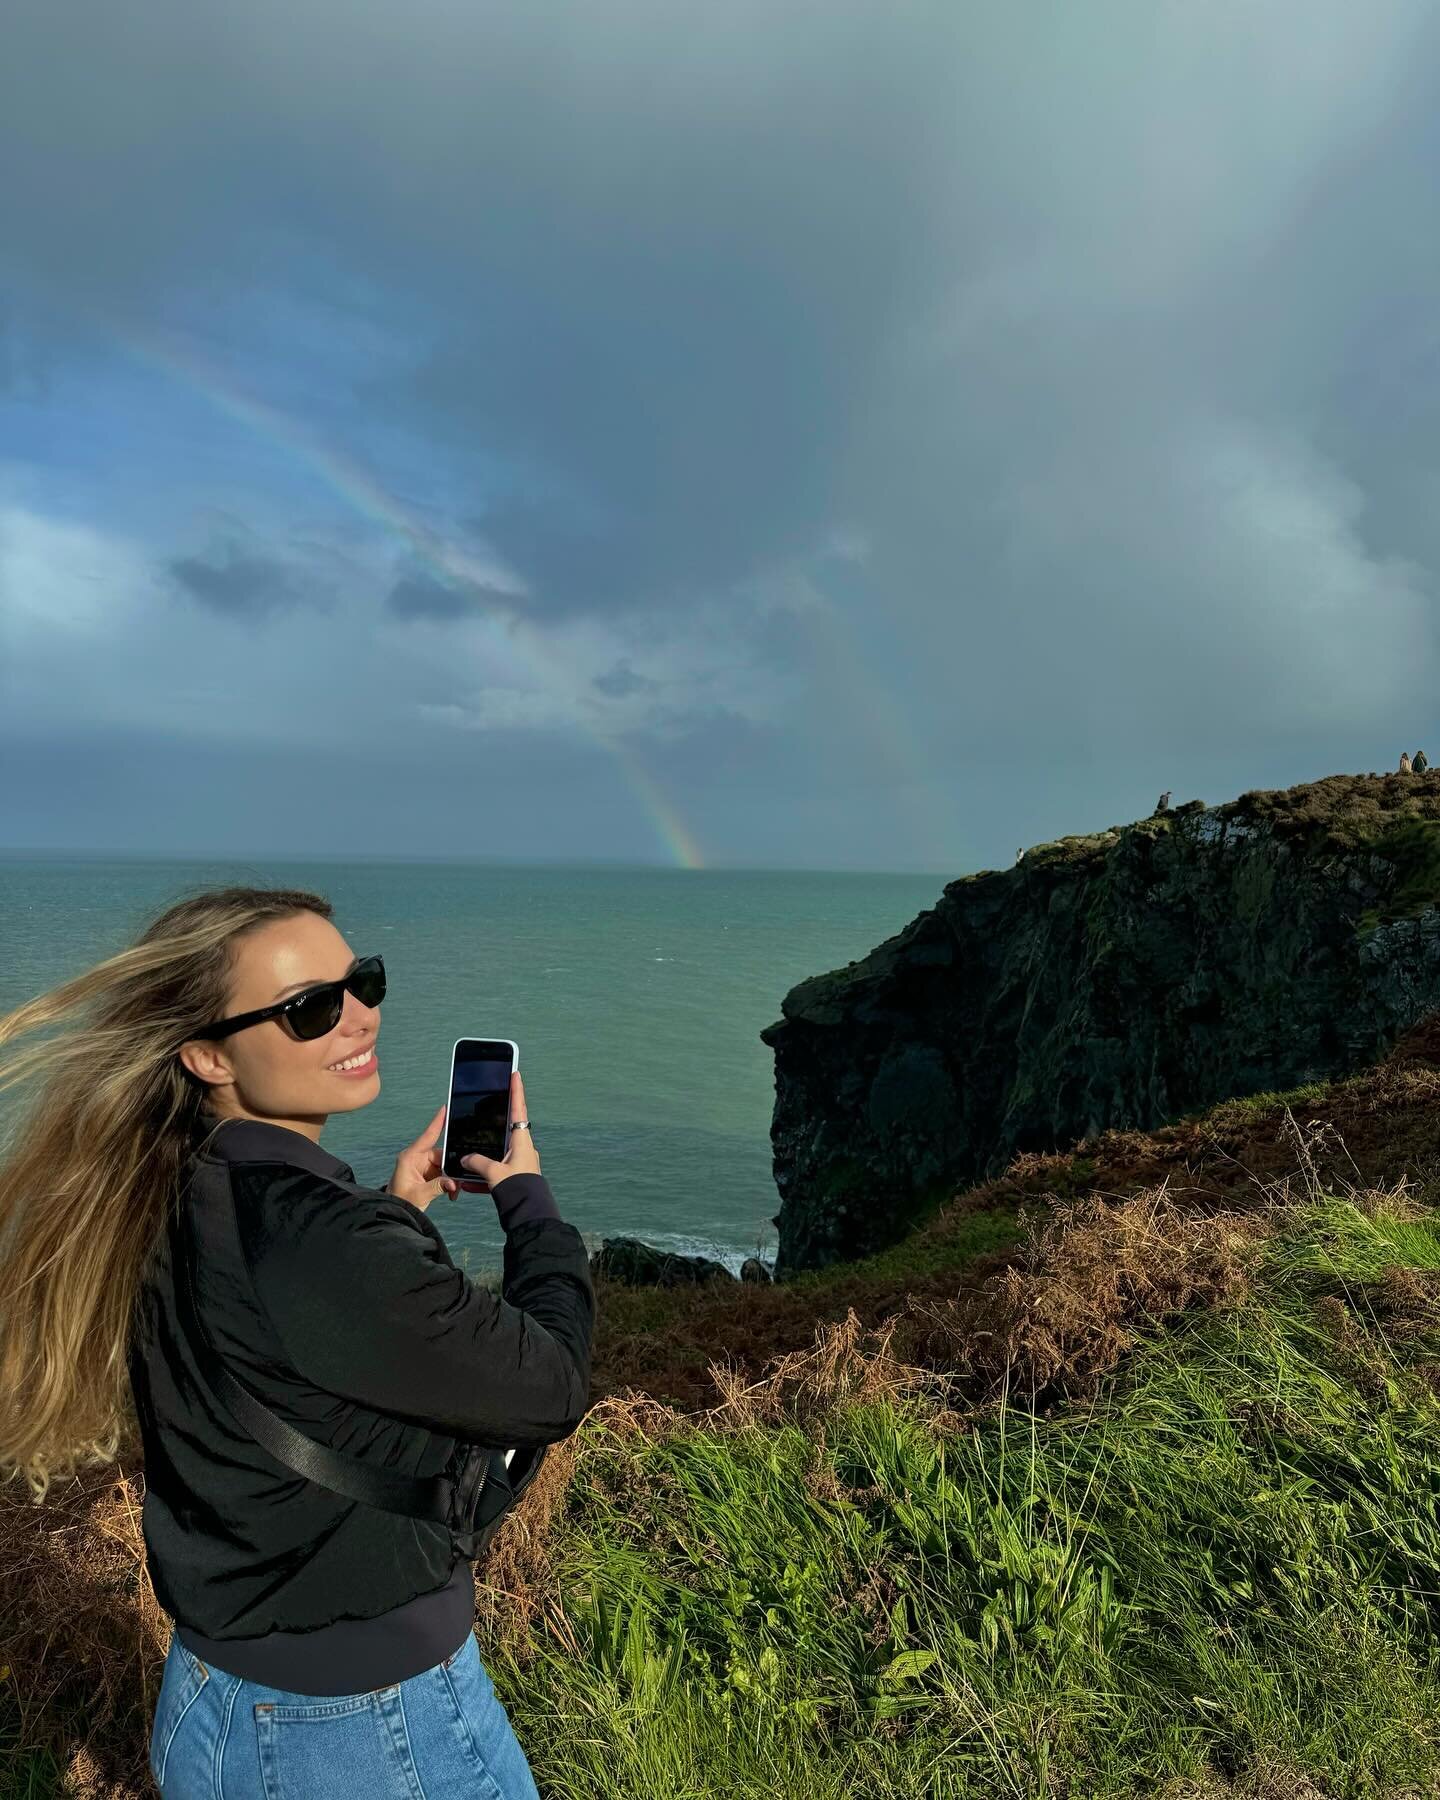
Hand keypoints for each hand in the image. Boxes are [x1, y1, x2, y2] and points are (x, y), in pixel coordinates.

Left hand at [386, 1104, 456, 1213]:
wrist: (396, 1212)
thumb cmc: (401, 1201)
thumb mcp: (419, 1195)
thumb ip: (438, 1187)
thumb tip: (454, 1183)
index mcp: (411, 1157)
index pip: (428, 1136)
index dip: (437, 1122)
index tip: (445, 1108)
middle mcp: (418, 1158)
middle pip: (442, 1153)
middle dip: (452, 1166)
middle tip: (458, 1180)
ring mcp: (424, 1165)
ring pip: (446, 1164)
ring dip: (452, 1177)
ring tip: (453, 1191)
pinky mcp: (429, 1173)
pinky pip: (445, 1173)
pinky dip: (450, 1182)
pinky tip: (451, 1192)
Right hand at [456, 1071, 540, 1191]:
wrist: (528, 1215)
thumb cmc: (516, 1190)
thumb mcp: (493, 1173)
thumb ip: (477, 1162)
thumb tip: (466, 1158)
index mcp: (522, 1141)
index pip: (518, 1110)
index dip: (516, 1091)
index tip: (516, 1074)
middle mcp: (523, 1149)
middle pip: (506, 1130)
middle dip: (493, 1124)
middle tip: (485, 1112)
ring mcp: (520, 1164)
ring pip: (498, 1154)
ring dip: (484, 1158)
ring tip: (468, 1162)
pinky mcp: (516, 1178)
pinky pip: (496, 1172)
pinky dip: (483, 1176)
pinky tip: (470, 1184)